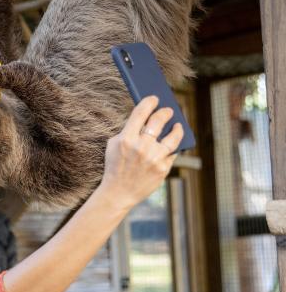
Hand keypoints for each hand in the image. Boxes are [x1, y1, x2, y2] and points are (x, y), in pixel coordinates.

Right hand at [99, 95, 183, 210]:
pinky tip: (175, 142)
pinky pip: (173, 153)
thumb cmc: (115, 166)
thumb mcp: (113, 146)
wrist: (118, 193)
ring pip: (173, 137)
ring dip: (177, 128)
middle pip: (159, 120)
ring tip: (178, 125)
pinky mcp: (163, 169)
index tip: (155, 98)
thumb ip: (127, 131)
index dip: (149, 102)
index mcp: (126, 139)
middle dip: (166, 112)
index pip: (141, 112)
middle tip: (168, 110)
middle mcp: (141, 147)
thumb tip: (145, 119)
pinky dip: (174, 147)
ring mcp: (154, 158)